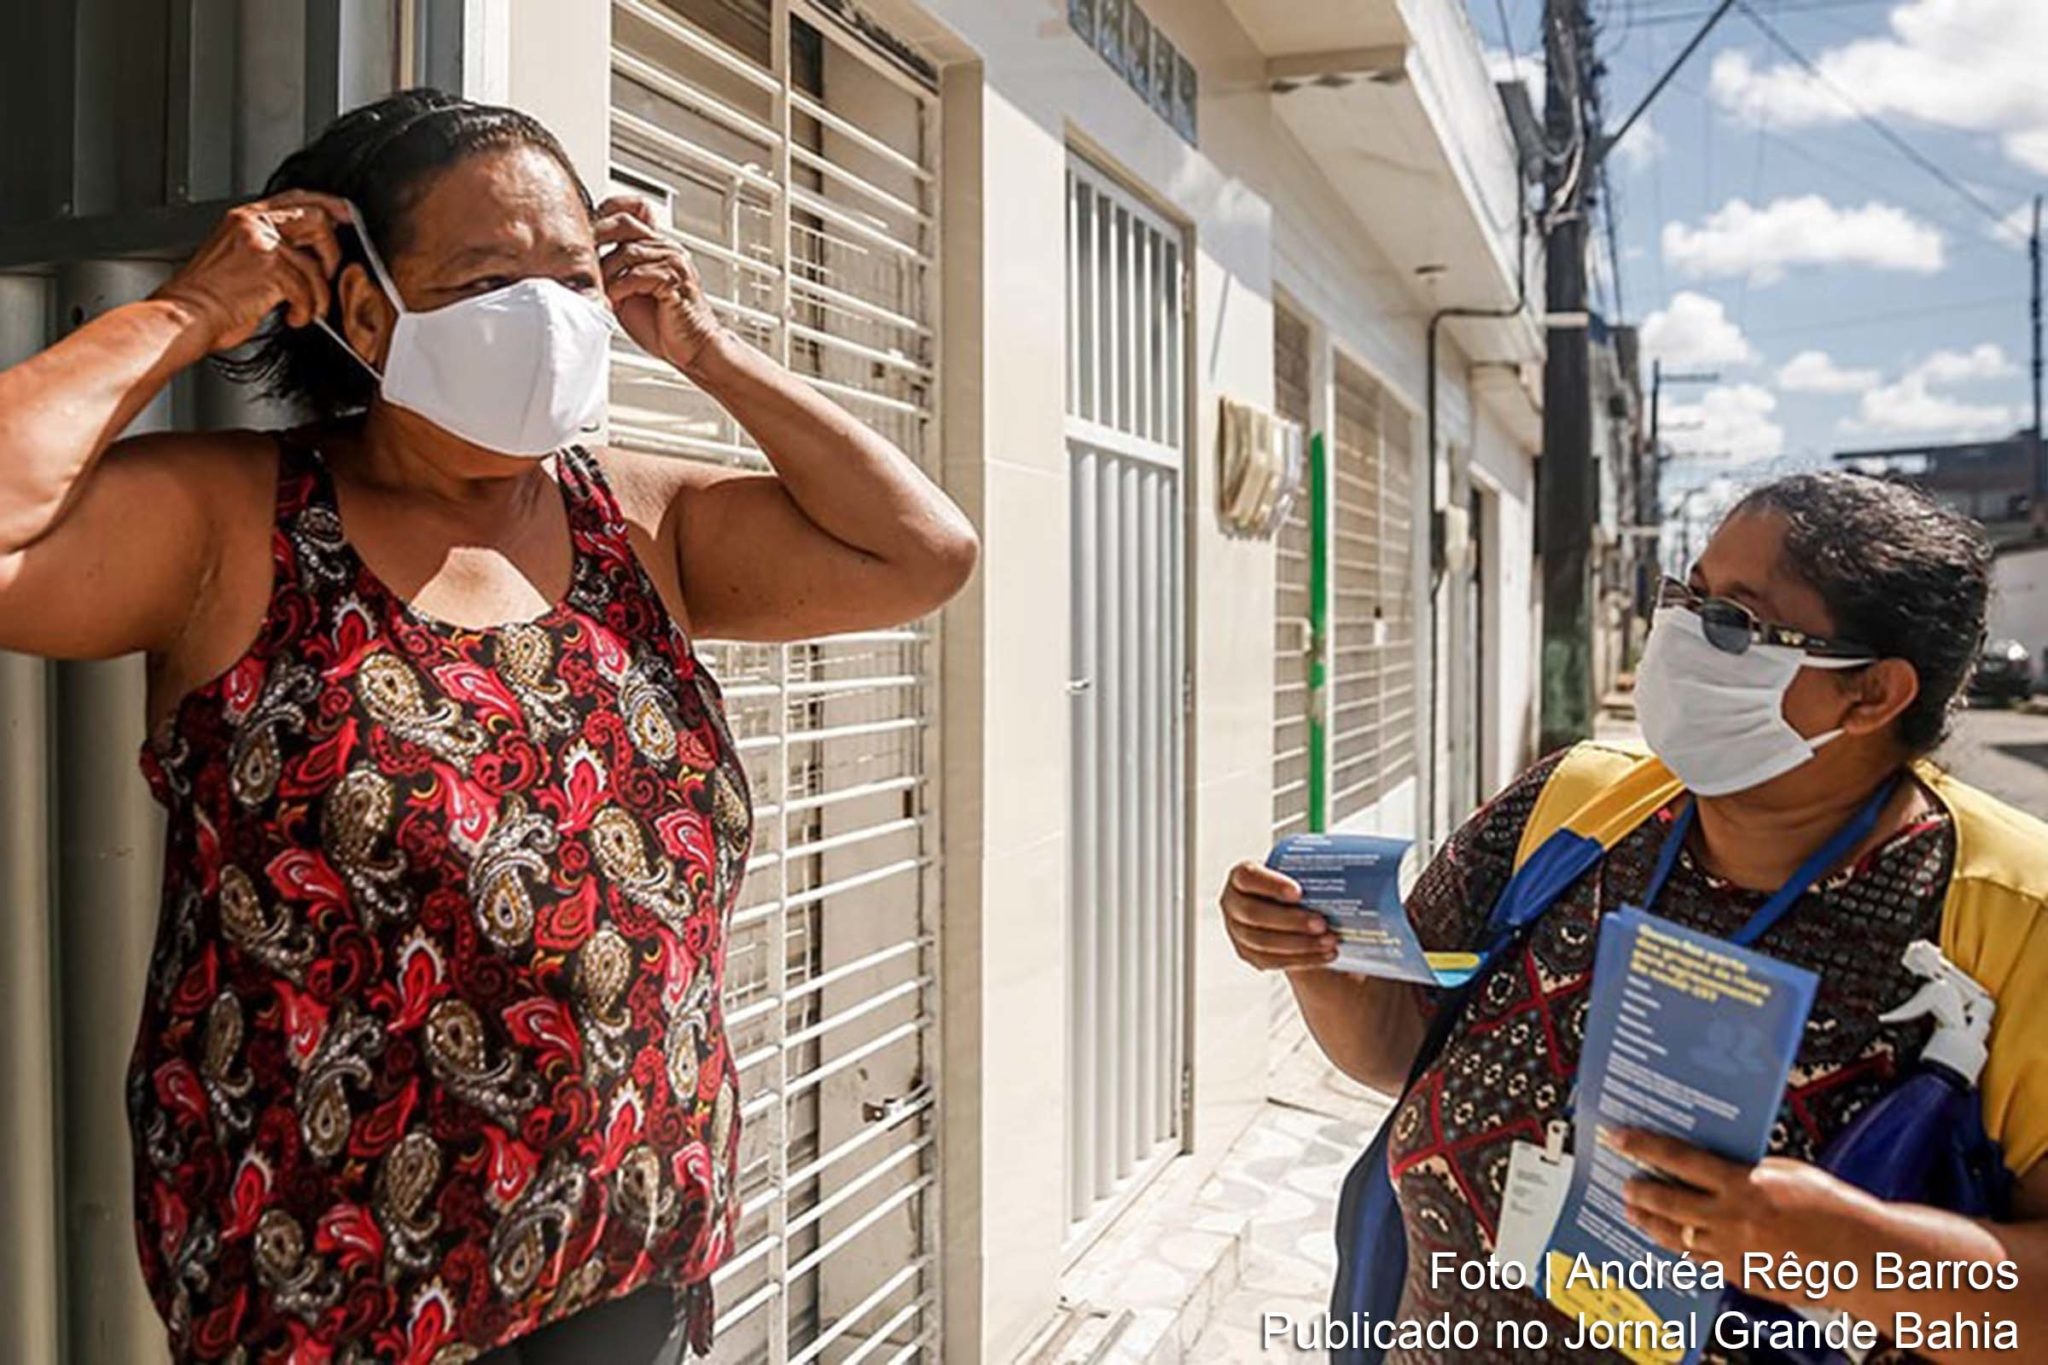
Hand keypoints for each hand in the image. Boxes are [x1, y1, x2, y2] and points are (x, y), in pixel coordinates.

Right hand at [152, 191, 348, 351]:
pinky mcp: (271, 268)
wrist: (185, 315)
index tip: (346, 216)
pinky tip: (292, 316)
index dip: (328, 205)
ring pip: (317, 264)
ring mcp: (262, 243)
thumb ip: (270, 246)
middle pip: (317, 220)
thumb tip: (307, 252)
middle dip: (331, 252)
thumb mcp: (238, 258)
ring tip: (304, 308)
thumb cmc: (208, 297)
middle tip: (324, 276)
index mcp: (245, 218)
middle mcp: (253, 224)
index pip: (296, 198)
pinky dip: (307, 311)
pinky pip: (309, 290)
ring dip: (318, 295)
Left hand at [597, 196, 724, 373]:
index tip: (586, 231)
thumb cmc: (662, 325)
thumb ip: (612, 271)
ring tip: (602, 292)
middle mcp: (667, 248)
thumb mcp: (628, 291)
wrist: (692, 349)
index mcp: (657, 247)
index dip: (608, 212)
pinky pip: (639, 274)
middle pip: (625, 223)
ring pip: (628, 251)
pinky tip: (616, 300)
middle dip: (598, 240)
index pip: (634, 209)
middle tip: (584, 264)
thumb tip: (581, 262)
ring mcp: (674, 262)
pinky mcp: (675, 280)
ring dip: (608, 273)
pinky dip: (621, 288)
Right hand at [1220, 861, 1339, 972]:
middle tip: (1322, 922)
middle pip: (1255, 915)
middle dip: (1291, 921)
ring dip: (1300, 944)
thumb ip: (1314, 864)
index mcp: (1240, 877)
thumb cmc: (1293, 883)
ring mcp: (1237, 932)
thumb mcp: (1295, 868)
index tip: (1299, 892)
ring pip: (1263, 943)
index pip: (1248, 877)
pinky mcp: (1250, 955)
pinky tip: (1324, 955)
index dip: (1271, 885)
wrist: (1283, 908)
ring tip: (1329, 940)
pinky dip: (1302, 960)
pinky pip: (1272, 962)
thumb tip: (1363, 858)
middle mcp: (1232, 904)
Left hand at [1616, 1128, 1867, 1302]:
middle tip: (1625, 1184)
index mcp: (1743, 1185)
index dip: (1643, 1146)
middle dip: (1640, 1191)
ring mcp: (1733, 1251)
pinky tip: (1675, 1242)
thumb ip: (1751, 1168)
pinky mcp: (1741, 1276)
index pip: (1678, 1159)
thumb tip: (1723, 1165)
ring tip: (1636, 1214)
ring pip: (1676, 1236)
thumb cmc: (1836, 1210)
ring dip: (1651, 1223)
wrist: (1864, 1257)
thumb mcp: (1789, 1172)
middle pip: (1667, 1201)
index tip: (1619, 1138)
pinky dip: (1683, 1249)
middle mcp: (1731, 1218)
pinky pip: (1701, 1261)